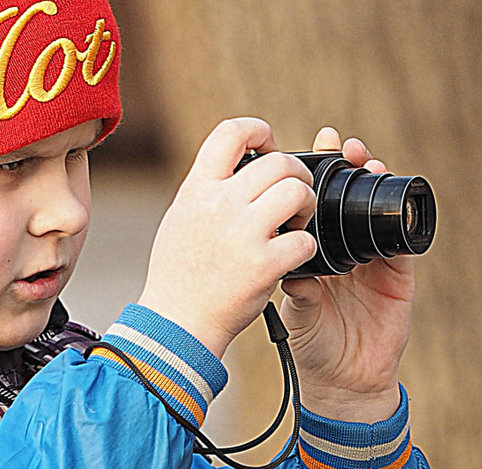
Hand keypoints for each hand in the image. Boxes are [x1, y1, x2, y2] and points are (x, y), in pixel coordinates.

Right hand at [139, 118, 316, 357]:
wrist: (176, 323)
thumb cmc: (178, 276)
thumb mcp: (180, 220)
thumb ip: (207, 190)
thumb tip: (238, 164)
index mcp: (196, 190)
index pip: (231, 132)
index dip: (259, 130)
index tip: (268, 146)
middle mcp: (218, 205)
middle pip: (278, 163)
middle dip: (295, 176)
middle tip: (293, 198)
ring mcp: (241, 234)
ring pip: (297, 192)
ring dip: (306, 205)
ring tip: (296, 223)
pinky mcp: (263, 265)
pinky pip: (305, 240)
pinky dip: (305, 247)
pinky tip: (292, 257)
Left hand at [279, 127, 414, 422]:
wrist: (340, 381)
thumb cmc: (310, 344)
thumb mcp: (294, 312)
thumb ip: (294, 287)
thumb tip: (287, 265)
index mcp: (313, 256)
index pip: (312, 209)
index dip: (310, 180)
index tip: (304, 153)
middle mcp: (342, 252)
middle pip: (346, 200)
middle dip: (346, 168)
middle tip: (340, 145)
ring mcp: (371, 262)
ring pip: (376, 212)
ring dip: (375, 184)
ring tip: (368, 161)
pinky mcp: (397, 278)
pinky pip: (402, 243)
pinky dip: (401, 222)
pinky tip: (395, 202)